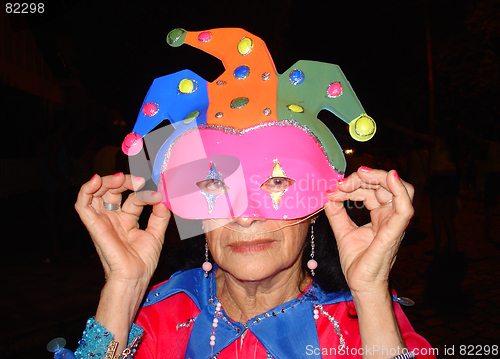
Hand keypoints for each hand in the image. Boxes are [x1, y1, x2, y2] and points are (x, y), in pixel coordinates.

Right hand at [75, 173, 169, 282]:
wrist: (134, 277)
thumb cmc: (143, 261)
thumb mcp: (156, 233)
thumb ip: (160, 214)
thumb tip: (162, 196)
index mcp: (128, 219)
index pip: (133, 196)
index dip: (144, 190)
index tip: (157, 190)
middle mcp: (113, 218)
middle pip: (113, 190)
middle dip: (125, 181)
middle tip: (139, 179)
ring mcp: (102, 220)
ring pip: (97, 193)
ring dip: (107, 181)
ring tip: (121, 178)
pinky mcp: (93, 225)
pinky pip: (82, 205)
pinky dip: (86, 190)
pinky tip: (96, 181)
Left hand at [324, 167, 413, 293]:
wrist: (360, 284)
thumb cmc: (357, 261)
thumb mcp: (342, 230)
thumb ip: (336, 212)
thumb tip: (329, 195)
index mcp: (380, 215)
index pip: (373, 190)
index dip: (355, 184)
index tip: (335, 188)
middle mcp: (390, 217)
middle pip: (386, 185)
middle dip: (364, 178)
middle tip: (342, 183)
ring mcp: (395, 224)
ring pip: (400, 190)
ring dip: (379, 178)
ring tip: (359, 175)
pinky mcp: (395, 232)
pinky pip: (405, 208)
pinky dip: (400, 190)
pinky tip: (389, 177)